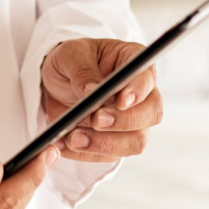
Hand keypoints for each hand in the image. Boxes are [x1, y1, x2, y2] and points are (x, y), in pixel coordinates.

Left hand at [41, 38, 162, 163]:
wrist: (57, 82)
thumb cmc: (70, 60)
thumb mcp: (69, 54)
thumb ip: (81, 70)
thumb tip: (91, 91)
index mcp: (133, 61)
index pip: (146, 77)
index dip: (138, 91)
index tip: (120, 101)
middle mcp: (141, 93)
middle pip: (151, 114)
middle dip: (123, 121)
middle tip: (95, 119)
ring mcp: (132, 120)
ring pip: (135, 141)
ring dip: (105, 143)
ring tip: (74, 138)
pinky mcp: (116, 140)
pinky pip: (110, 155)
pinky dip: (86, 153)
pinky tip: (64, 144)